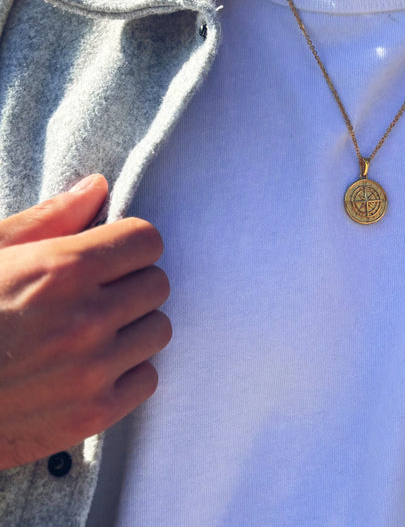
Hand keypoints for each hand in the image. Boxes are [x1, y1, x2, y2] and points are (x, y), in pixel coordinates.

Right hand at [0, 175, 170, 469]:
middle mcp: (86, 317)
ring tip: (92, 333)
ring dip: (132, 328)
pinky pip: (147, 378)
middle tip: (97, 295)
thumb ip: (50, 219)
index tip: (112, 256)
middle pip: (158, 283)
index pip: (147, 240)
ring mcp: (92, 369)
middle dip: (132, 283)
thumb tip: (98, 186)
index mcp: (62, 269)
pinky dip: (126, 373)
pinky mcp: (92, 413)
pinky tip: (91, 370)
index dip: (129, 244)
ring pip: (158, 329)